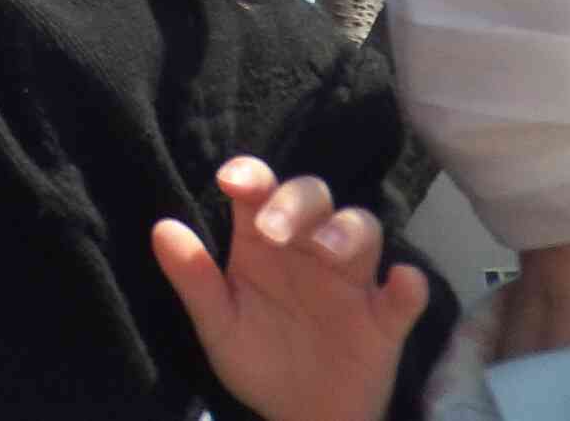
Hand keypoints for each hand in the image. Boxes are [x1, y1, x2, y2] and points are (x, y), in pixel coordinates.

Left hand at [154, 157, 429, 420]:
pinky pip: (405, 294)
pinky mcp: (384, 318)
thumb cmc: (257, 355)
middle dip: (296, 203)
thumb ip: (193, 279)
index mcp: (264, 240)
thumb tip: (161, 227)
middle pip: (313, 196)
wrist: (297, 416)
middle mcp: (308, 246)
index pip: (260, 190)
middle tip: (274, 232)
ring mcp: (351, 280)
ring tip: (327, 251)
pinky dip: (408, 285)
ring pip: (363, 228)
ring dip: (348, 231)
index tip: (232, 180)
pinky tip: (402, 283)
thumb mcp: (217, 324)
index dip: (250, 174)